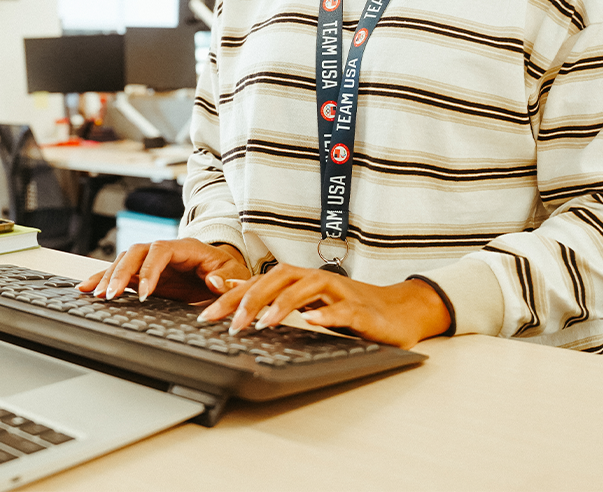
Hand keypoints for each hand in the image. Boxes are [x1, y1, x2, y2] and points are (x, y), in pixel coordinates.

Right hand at [76, 239, 249, 303]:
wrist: (223, 274)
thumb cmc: (228, 272)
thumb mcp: (235, 274)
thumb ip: (227, 278)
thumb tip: (214, 281)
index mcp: (187, 247)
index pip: (162, 250)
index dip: (150, 269)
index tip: (143, 293)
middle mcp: (166, 250)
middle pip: (137, 251)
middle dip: (121, 272)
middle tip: (110, 295)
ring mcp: (153, 261)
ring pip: (125, 260)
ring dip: (108, 275)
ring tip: (94, 294)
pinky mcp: (144, 273)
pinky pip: (121, 272)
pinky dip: (103, 278)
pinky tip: (87, 288)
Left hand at [196, 263, 450, 348]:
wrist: (397, 311)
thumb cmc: (348, 307)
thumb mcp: (307, 304)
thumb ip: (272, 297)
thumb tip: (230, 293)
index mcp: (300, 280)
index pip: (260, 282)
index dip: (232, 296)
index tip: (205, 315)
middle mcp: (317, 280)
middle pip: (279, 278)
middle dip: (251, 299)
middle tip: (228, 323)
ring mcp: (340, 292)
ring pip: (307, 288)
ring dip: (284, 304)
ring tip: (264, 323)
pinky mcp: (361, 310)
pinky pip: (343, 310)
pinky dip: (328, 314)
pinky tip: (313, 323)